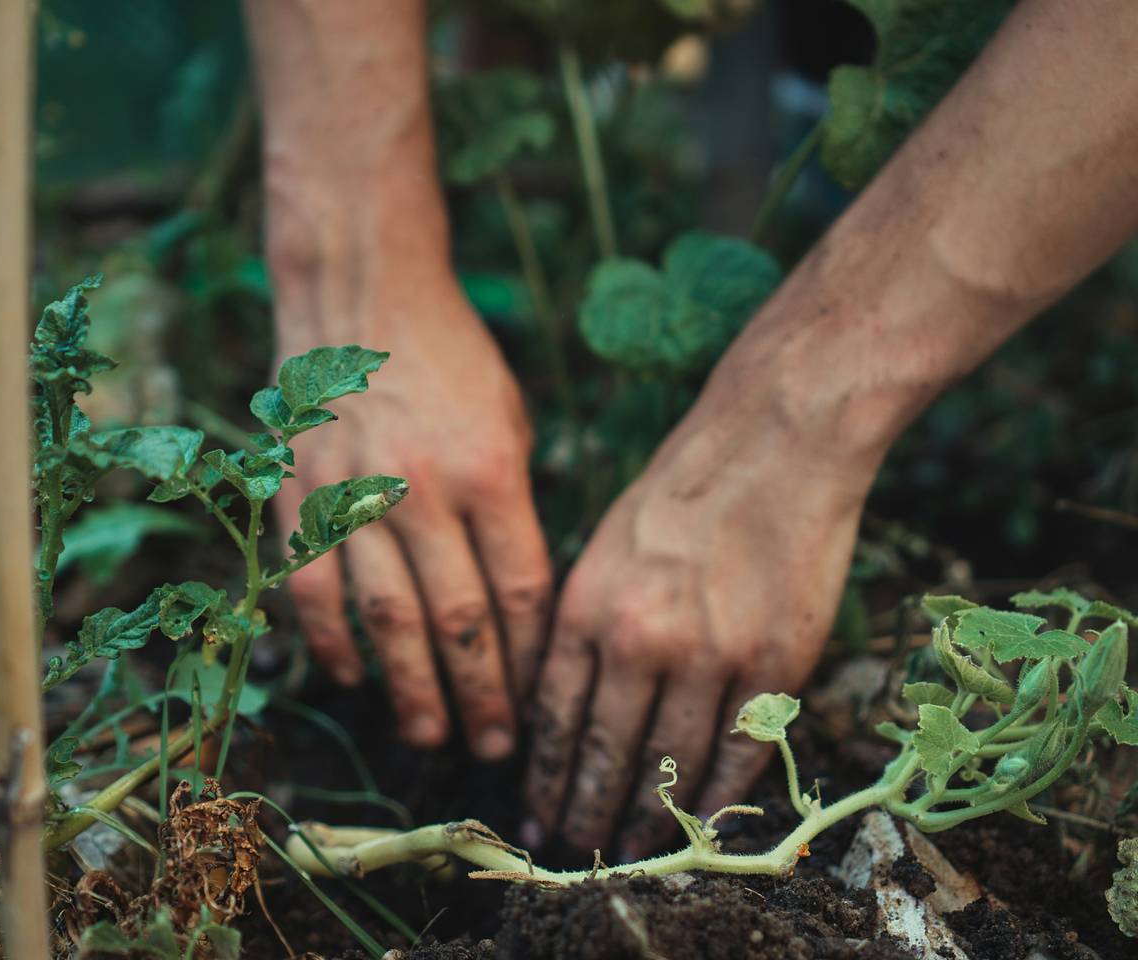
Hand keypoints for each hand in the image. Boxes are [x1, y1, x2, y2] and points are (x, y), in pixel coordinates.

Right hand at [272, 273, 552, 760]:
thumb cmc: (452, 360)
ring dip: (409, 688)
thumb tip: (518, 600)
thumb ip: (514, 507)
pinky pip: (314, 587)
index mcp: (491, 471)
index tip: (540, 701)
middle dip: (481, 695)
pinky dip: (332, 641)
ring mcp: (355, 494)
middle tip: (493, 749)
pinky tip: (353, 678)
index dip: (530, 657)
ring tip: (431, 735)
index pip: (519, 591)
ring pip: (386, 619)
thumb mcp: (511, 420)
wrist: (362, 295)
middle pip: (459, 620)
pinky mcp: (301, 494)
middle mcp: (424, 491)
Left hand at [523, 379, 876, 858]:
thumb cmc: (682, 488)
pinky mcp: (774, 663)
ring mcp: (710, 655)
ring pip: (670, 766)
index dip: (546, 778)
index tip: (537, 815)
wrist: (774, 442)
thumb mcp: (603, 546)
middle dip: (585, 812)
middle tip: (575, 850)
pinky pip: (739, 753)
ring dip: (648, 818)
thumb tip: (560, 705)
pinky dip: (718, 798)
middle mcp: (639, 639)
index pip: (555, 719)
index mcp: (586, 606)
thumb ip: (582, 625)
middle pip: (605, 754)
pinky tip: (700, 824)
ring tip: (630, 849)